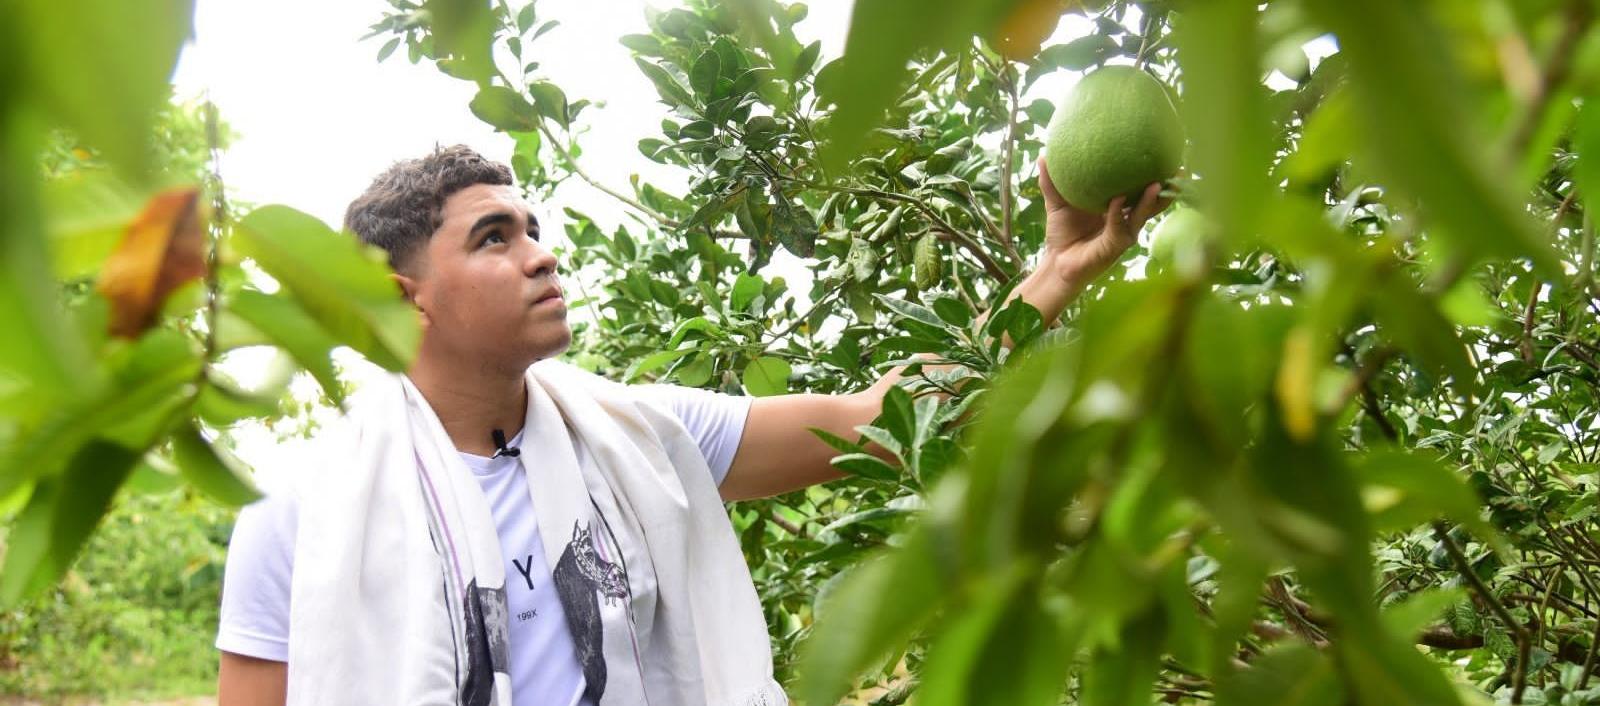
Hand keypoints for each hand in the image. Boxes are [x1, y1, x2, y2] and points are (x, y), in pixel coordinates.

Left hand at [1036, 155, 1170, 288]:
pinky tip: (1117, 200)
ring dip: (1149, 201)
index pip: (1141, 189)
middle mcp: (1126, 220)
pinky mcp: (1114, 247)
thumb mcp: (1057, 203)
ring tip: (1156, 184)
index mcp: (1118, 208)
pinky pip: (1119, 227)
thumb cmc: (1061, 234)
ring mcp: (1122, 234)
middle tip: (1178, 168)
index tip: (1165, 155)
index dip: (1155, 174)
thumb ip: (1052, 181)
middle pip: (1153, 203)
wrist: (1055, 262)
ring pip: (1142, 216)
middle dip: (1167, 187)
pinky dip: (1118, 213)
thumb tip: (1044, 154)